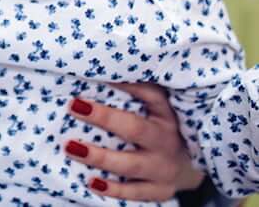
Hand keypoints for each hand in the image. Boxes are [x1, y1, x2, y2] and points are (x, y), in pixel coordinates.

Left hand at [64, 83, 202, 201]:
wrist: (194, 164)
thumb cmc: (164, 125)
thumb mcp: (159, 106)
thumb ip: (137, 90)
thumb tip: (98, 72)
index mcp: (167, 113)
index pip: (149, 94)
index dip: (126, 85)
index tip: (97, 74)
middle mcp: (166, 140)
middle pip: (135, 129)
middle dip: (104, 118)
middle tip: (74, 106)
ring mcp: (164, 168)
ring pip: (131, 165)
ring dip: (100, 157)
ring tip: (71, 147)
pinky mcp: (161, 190)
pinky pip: (135, 192)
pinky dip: (113, 189)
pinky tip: (91, 182)